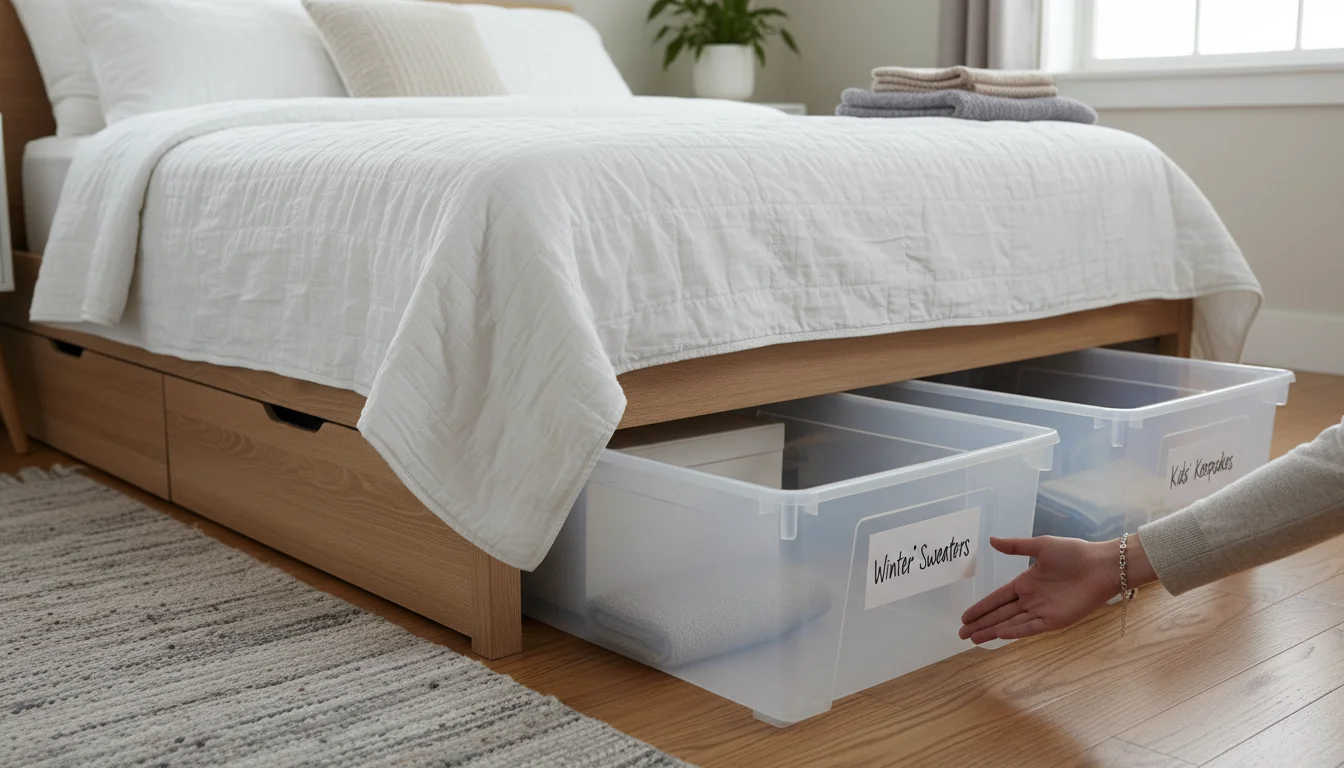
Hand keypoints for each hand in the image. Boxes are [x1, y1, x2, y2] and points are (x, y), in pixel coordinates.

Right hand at [958, 536, 1119, 643]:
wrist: (1101, 566)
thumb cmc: (1073, 553)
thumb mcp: (1041, 546)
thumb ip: (1015, 546)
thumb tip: (991, 540)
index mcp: (1025, 583)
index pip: (997, 598)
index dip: (981, 607)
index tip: (965, 617)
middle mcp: (1030, 600)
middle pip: (1000, 614)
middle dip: (981, 624)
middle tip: (961, 634)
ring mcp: (1042, 612)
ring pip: (1011, 623)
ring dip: (993, 631)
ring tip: (974, 638)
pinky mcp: (1055, 620)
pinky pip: (1030, 628)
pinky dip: (1015, 631)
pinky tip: (1000, 634)